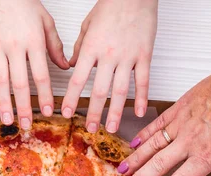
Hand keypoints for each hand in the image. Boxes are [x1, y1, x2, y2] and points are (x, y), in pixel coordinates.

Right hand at [0, 0, 68, 127]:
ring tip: (7, 120)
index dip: (44, 96)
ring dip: (4, 102)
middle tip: (27, 125)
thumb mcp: (45, 21)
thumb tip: (65, 67)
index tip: (47, 112)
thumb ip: (55, 46)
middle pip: (20, 83)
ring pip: (1, 79)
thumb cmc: (22, 1)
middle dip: (24, 107)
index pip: (41, 75)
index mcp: (33, 42)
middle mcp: (14, 46)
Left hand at [62, 0, 156, 132]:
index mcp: (91, 49)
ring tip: (111, 128)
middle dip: (93, 113)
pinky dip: (141, 98)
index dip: (71, 99)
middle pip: (99, 91)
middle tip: (90, 128)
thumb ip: (79, 48)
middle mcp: (108, 56)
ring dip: (115, 112)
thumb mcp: (87, 26)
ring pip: (120, 91)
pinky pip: (143, 81)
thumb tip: (71, 66)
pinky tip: (138, 112)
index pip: (78, 80)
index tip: (67, 113)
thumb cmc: (110, 6)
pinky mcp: (144, 55)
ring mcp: (128, 57)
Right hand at [115, 59, 210, 175]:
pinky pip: (156, 125)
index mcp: (207, 156)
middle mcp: (189, 141)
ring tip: (121, 173)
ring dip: (134, 161)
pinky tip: (133, 144)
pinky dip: (143, 135)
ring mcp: (181, 124)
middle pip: (156, 167)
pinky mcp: (179, 108)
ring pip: (151, 146)